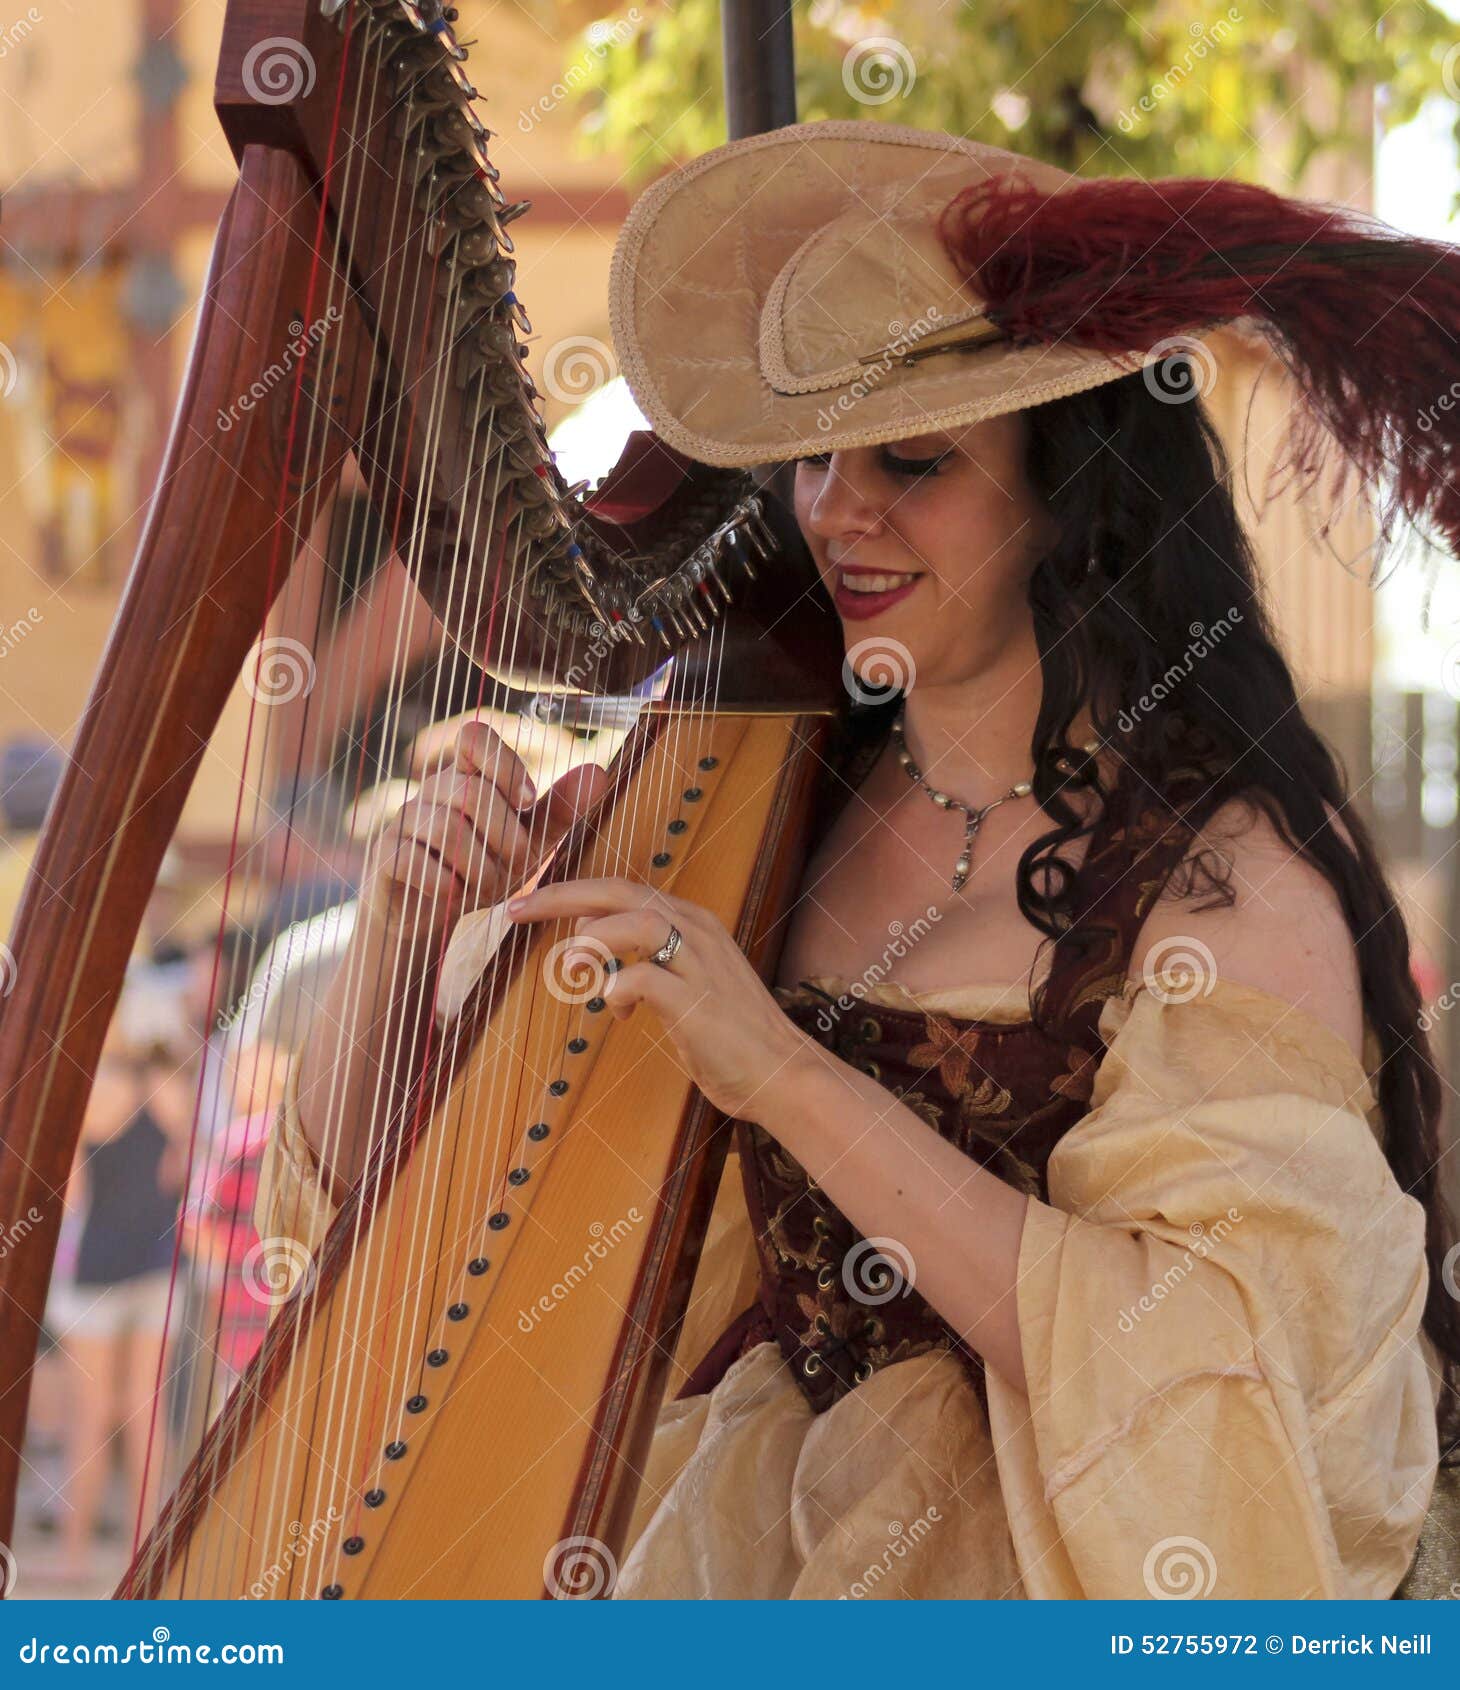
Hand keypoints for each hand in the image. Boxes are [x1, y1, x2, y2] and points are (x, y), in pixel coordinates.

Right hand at [361, 719, 608, 949]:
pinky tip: (453, 895)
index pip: (474, 736)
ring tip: (486, 886)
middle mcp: (432, 790)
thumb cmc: (484, 867)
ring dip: (477, 865)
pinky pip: (410, 859)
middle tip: (517, 865)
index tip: (527, 802)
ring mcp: (404, 821)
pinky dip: (442, 882)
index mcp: (467, 775)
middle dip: (504, 835)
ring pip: (444, 827)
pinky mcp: (384, 856)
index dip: (503, 764)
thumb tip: (600, 771)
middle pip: (470, 792)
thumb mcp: (530, 840)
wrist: (435, 917)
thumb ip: (560, 808)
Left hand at [506, 876, 822, 1122]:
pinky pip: (645, 978)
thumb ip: (646, 963)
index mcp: (692, 922)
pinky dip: (617, 990)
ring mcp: (701, 964)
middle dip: (563, 896)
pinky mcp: (699, 1002)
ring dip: (593, 938)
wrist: (783, 1073)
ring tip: (573, 966)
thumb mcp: (686, 984)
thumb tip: (596, 954)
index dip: (572, 891)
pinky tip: (615, 1012)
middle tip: (517, 911)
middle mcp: (697, 931)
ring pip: (636, 919)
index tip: (528, 903)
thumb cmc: (730, 1035)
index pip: (623, 887)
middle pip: (621, 890)